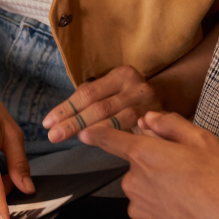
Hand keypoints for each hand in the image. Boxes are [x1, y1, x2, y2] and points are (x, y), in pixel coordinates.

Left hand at [42, 65, 161, 142]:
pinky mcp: (157, 121)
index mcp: (121, 74)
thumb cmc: (131, 96)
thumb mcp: (114, 89)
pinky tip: (99, 144)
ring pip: (116, 121)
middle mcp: (136, 87)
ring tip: (73, 140)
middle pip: (99, 107)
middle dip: (74, 123)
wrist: (170, 96)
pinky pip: (131, 132)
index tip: (48, 122)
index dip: (66, 108)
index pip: (87, 93)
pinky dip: (113, 139)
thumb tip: (60, 118)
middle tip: (53, 136)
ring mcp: (149, 105)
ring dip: (92, 132)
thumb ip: (93, 99)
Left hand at [80, 111, 218, 218]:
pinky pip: (150, 216)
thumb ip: (171, 124)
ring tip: (192, 197)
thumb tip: (149, 119)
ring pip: (144, 194)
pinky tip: (188, 215)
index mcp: (145, 155)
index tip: (86, 133)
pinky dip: (164, 214)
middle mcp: (134, 183)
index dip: (98, 134)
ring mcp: (138, 211)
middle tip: (188, 173)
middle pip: (137, 168)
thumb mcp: (204, 141)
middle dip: (156, 167)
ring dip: (160, 192)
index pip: (111, 140)